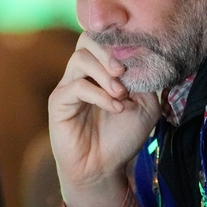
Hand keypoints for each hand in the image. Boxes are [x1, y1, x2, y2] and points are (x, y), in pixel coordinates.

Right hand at [48, 31, 160, 206]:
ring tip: (121, 94)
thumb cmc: (123, 137)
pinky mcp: (59, 102)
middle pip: (87, 39)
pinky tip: (116, 107)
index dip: (120, 37)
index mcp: (103, 69)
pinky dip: (99, 94)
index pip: (105, 37)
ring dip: (104, 73)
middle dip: (109, 50)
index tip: (139, 48)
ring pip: (80, 59)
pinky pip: (76, 86)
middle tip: (124, 70)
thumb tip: (146, 55)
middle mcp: (84, 73)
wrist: (103, 169)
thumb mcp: (146, 105)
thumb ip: (146, 79)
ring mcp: (70, 85)